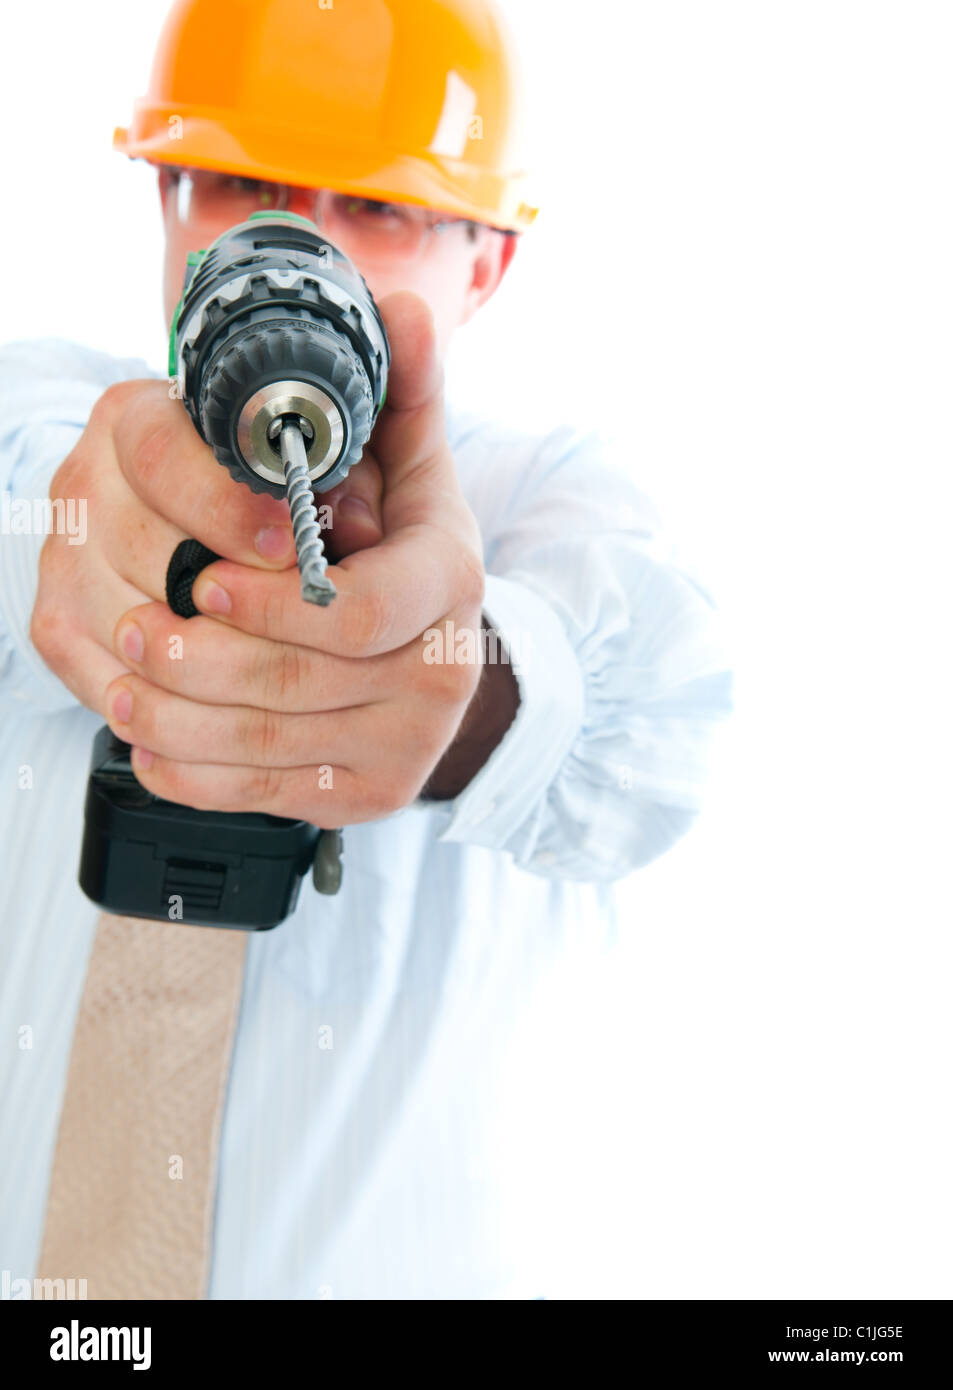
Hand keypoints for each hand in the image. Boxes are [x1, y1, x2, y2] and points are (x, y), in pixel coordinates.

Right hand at [30, 349, 385, 714]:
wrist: (175, 525)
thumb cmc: (260, 493)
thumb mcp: (309, 466)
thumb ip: (338, 481)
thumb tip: (361, 529)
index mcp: (138, 418)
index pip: (159, 456)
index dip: (227, 508)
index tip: (286, 544)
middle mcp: (86, 480)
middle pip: (144, 548)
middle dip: (232, 595)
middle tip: (296, 623)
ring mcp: (64, 556)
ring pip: (129, 623)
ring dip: (208, 657)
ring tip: (278, 672)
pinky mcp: (57, 623)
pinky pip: (105, 678)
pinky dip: (168, 701)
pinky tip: (226, 705)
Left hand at [93, 293, 499, 825]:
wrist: (441, 660)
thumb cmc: (407, 554)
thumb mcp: (415, 471)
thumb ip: (402, 396)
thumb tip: (402, 311)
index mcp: (450, 586)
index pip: (358, 611)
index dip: (272, 602)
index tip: (201, 580)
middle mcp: (439, 675)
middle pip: (295, 683)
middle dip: (197, 657)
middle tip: (131, 625)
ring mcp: (405, 747)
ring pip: (267, 744)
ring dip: (178, 714)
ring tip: (121, 678)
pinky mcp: (369, 797)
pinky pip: (266, 796)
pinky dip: (196, 773)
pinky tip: (151, 741)